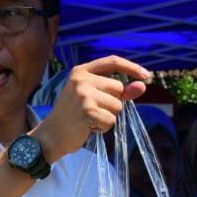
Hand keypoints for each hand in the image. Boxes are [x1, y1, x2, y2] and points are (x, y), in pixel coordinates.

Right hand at [32, 56, 147, 163]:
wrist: (51, 135)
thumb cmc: (73, 116)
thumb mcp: (94, 98)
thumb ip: (118, 91)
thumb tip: (142, 86)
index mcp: (81, 71)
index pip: (112, 61)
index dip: (131, 67)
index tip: (146, 75)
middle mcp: (81, 80)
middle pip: (119, 88)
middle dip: (113, 103)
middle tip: (93, 111)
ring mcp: (83, 95)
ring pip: (117, 105)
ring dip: (108, 117)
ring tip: (89, 120)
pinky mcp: (87, 111)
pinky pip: (111, 120)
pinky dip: (103, 127)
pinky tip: (88, 127)